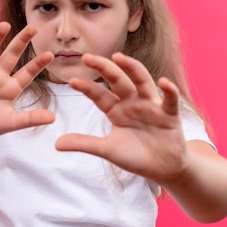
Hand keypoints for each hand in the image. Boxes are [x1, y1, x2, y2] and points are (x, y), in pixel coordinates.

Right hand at [0, 22, 54, 137]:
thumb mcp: (10, 123)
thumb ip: (29, 119)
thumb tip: (53, 118)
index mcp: (11, 87)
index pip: (27, 73)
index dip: (37, 64)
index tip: (50, 55)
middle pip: (11, 55)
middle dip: (21, 41)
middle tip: (34, 27)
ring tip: (5, 25)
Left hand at [55, 52, 187, 182]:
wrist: (161, 169)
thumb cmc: (134, 156)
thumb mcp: (107, 150)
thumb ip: (84, 144)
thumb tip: (56, 144)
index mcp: (116, 109)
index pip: (99, 95)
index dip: (87, 87)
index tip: (71, 81)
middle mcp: (132, 102)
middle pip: (117, 80)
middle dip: (103, 68)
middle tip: (87, 57)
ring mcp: (151, 106)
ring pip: (141, 81)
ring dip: (131, 67)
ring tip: (118, 57)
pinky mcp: (170, 114)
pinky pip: (170, 99)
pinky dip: (169, 90)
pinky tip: (163, 81)